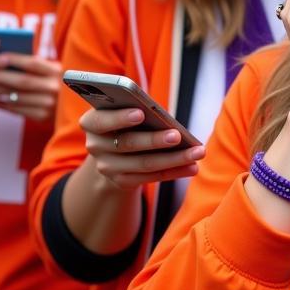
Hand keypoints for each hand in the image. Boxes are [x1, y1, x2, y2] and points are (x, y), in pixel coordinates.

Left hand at [0, 55, 62, 121]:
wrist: (71, 109)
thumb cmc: (53, 84)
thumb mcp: (51, 73)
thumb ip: (34, 66)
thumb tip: (3, 57)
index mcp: (58, 72)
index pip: (34, 63)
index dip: (16, 59)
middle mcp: (56, 88)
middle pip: (23, 81)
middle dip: (0, 76)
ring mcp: (50, 104)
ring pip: (18, 96)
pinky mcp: (43, 116)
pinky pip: (18, 109)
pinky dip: (3, 104)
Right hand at [81, 106, 204, 189]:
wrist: (112, 151)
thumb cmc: (125, 120)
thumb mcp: (123, 110)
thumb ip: (136, 108)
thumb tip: (163, 116)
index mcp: (91, 122)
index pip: (100, 121)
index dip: (119, 118)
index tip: (140, 113)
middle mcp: (96, 146)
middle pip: (128, 143)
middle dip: (155, 140)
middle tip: (177, 135)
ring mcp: (108, 167)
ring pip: (144, 164)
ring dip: (174, 159)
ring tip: (198, 152)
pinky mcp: (123, 181)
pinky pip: (152, 177)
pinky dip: (175, 172)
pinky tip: (193, 167)